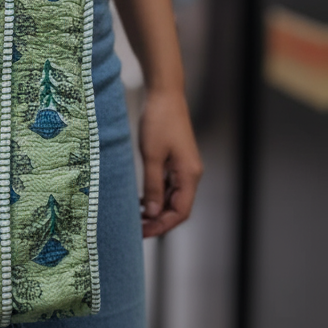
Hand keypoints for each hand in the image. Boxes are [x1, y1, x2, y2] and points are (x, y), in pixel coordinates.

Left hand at [139, 88, 202, 237]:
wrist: (165, 94)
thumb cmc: (159, 122)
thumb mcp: (152, 156)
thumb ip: (153, 186)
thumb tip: (152, 214)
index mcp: (190, 175)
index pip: (180, 212)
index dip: (162, 225)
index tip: (143, 233)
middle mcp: (191, 174)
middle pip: (178, 207)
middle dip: (159, 221)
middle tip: (136, 229)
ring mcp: (185, 167)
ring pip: (173, 197)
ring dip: (157, 209)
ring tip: (136, 218)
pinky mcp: (177, 160)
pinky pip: (169, 185)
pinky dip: (157, 195)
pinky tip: (142, 200)